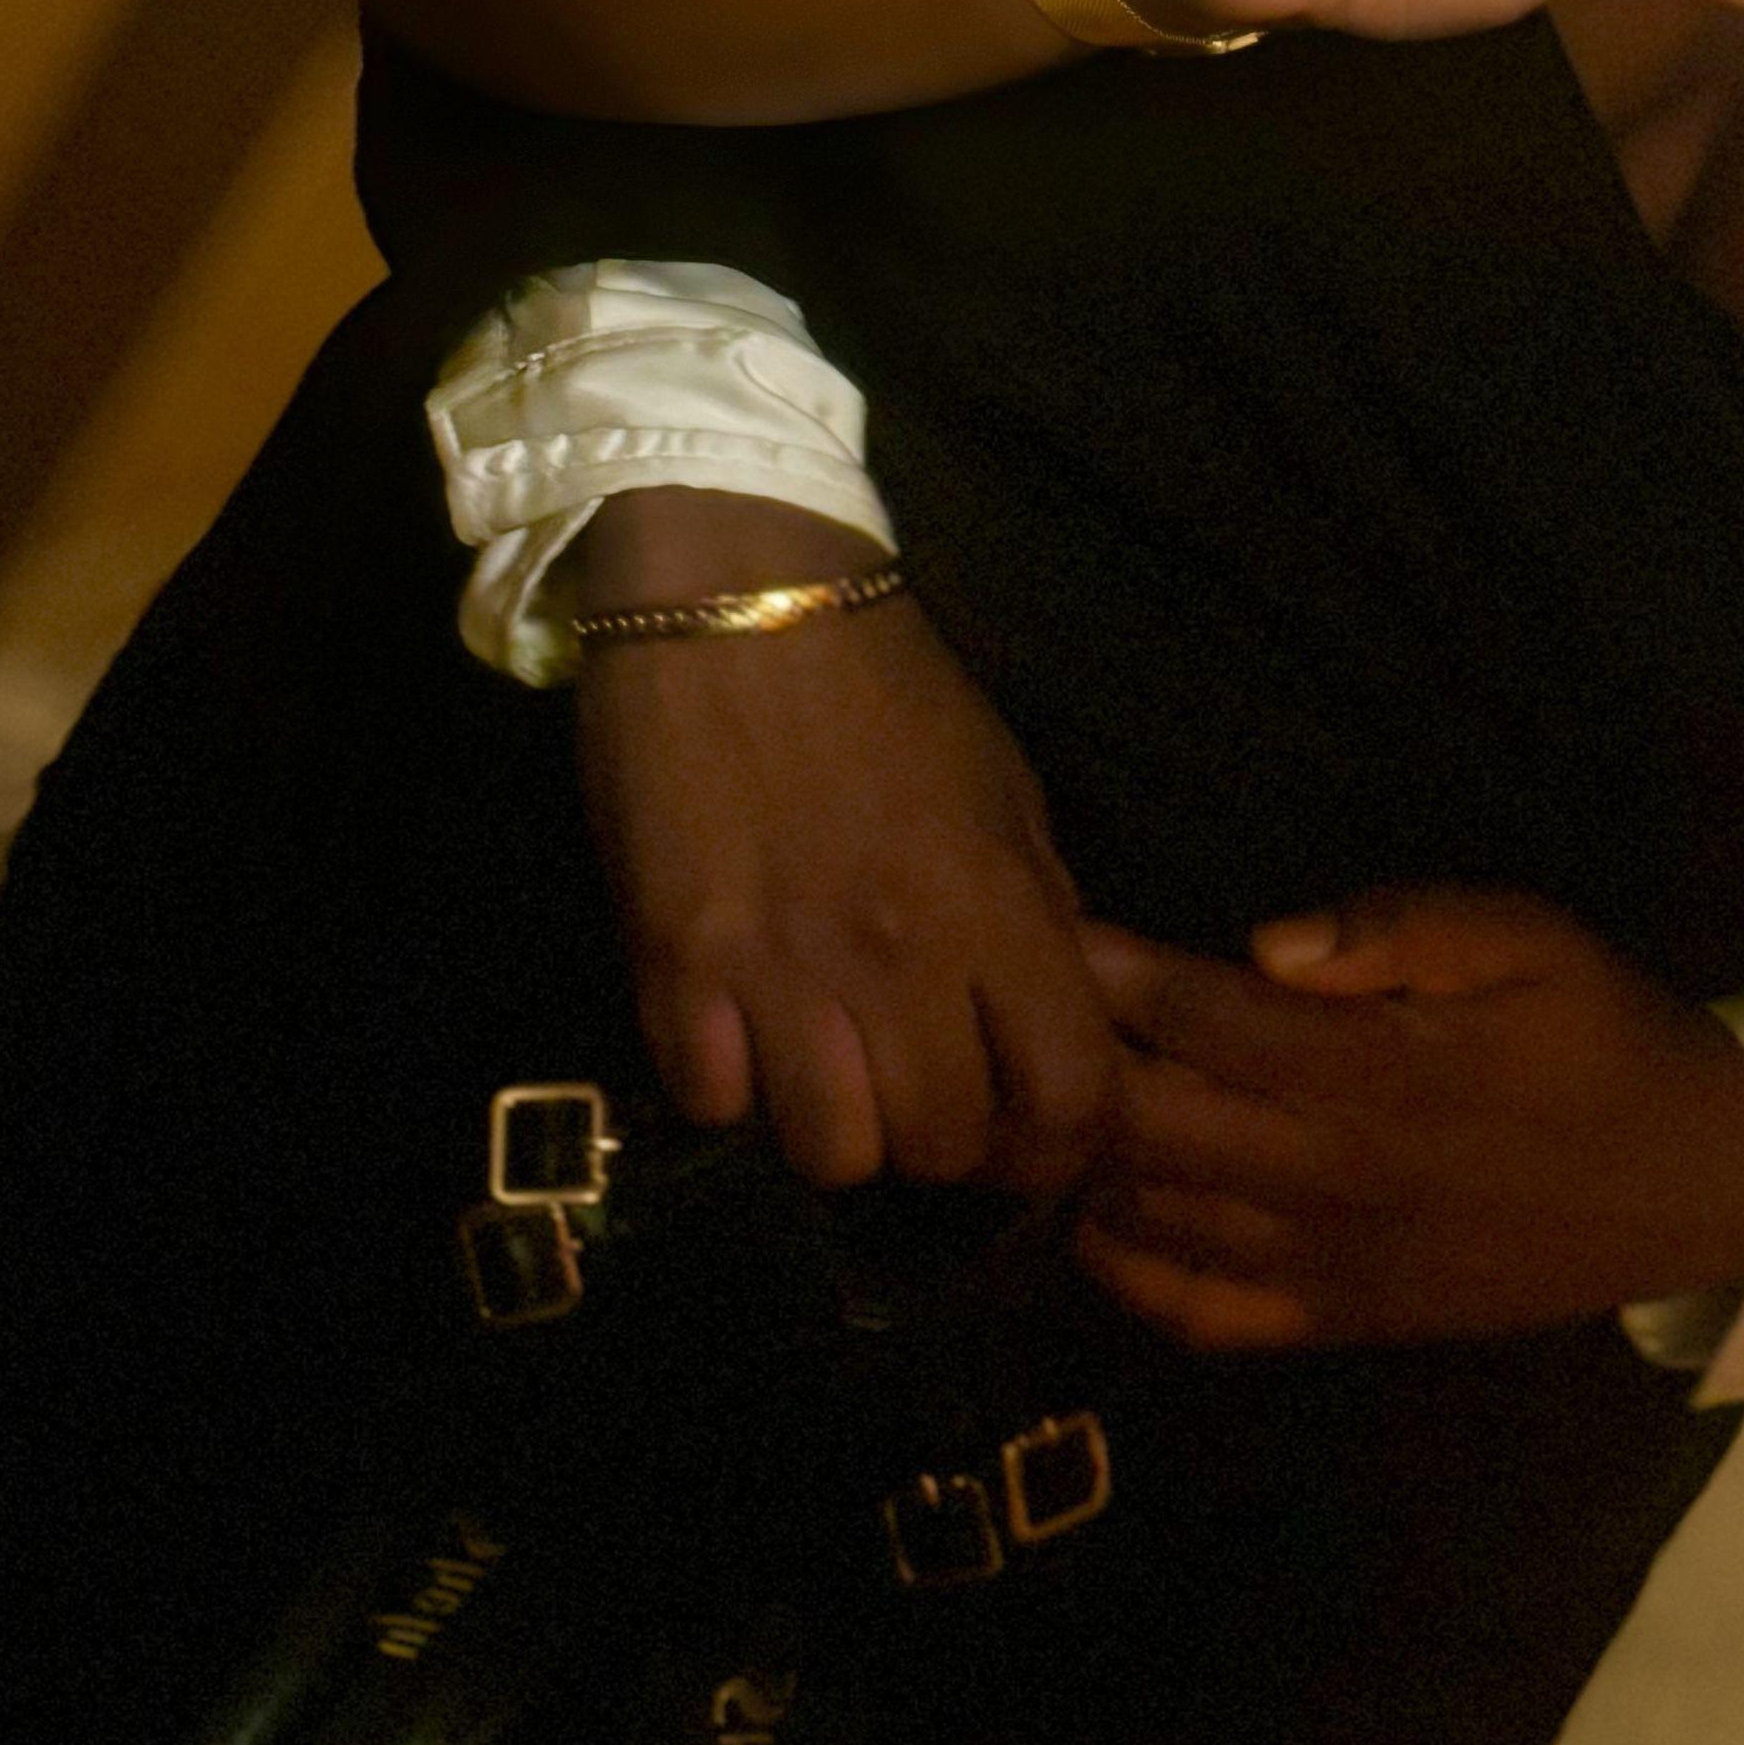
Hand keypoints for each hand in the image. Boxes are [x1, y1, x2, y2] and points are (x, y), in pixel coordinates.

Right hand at [566, 497, 1116, 1190]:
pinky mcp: (672, 962)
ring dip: (835, 1127)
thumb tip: (1050, 1017)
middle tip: (916, 1086)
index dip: (1062, 1142)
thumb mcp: (1002, 786)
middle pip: (945, 1149)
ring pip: (831, 1154)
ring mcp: (779, 968)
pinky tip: (737, 1032)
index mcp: (996, 905)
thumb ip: (1033, 910)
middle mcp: (898, 955)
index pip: (1071, 1098)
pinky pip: (713, 1102)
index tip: (1032, 1127)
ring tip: (823, 1069)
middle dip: (942, 1138)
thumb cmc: (881, 682)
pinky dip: (729, 1088)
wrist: (730, 590)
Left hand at [1068, 881, 1743, 1350]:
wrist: (1704, 1187)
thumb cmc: (1608, 1039)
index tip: (1040, 927)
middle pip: (1149, 1126)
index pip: (1203, 1019)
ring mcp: (1329, 1264)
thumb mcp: (1534, 939)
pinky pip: (1202, 1315)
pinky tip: (1090, 1220)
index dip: (1110, 974)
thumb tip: (1264, 945)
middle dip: (1063, 1068)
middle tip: (999, 1015)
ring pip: (1156, 1220)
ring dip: (1077, 1164)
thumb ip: (1402, 929)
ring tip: (1024, 1102)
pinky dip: (1128, 1273)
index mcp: (1381, 1073)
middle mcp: (1333, 1176)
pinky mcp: (1341, 1321)